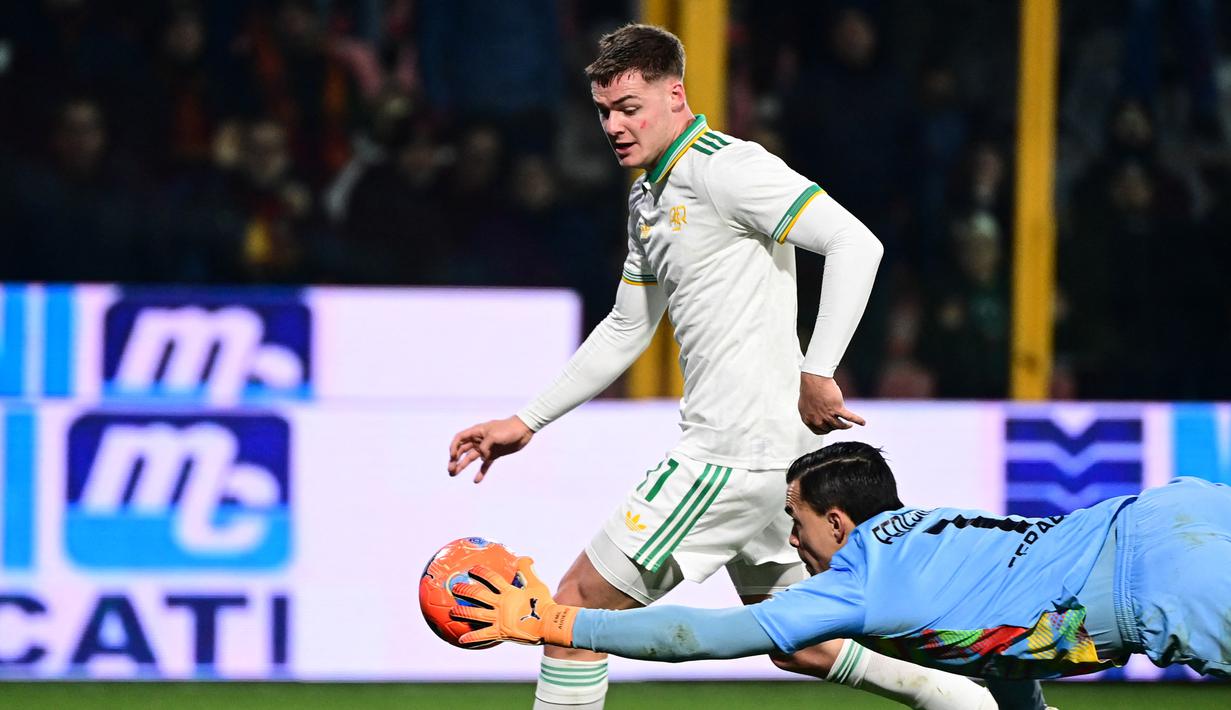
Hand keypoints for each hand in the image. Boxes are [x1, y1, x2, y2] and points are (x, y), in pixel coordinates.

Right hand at [448, 416, 533, 482]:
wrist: (523, 430)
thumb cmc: (508, 429)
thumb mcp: (494, 436)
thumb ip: (485, 446)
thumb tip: (482, 458)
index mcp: (477, 431)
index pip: (460, 438)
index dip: (454, 447)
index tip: (453, 457)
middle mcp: (479, 440)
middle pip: (462, 450)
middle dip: (455, 460)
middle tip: (450, 470)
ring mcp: (486, 448)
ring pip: (470, 458)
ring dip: (462, 466)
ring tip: (454, 474)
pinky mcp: (494, 454)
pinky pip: (485, 464)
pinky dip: (481, 472)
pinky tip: (476, 480)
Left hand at [450, 557, 577, 646]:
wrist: (549, 624)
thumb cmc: (544, 604)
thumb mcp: (537, 584)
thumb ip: (528, 571)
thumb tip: (525, 557)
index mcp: (509, 592)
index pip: (491, 578)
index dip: (481, 572)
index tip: (472, 569)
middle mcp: (501, 604)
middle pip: (478, 595)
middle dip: (464, 590)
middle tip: (454, 587)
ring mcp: (499, 619)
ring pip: (476, 615)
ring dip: (462, 612)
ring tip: (452, 611)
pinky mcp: (500, 632)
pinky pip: (483, 635)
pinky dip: (472, 637)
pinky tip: (461, 640)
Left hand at [798, 373, 864, 433]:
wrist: (814, 379)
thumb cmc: (809, 388)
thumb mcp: (805, 404)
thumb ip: (811, 413)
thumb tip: (816, 418)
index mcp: (808, 419)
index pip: (819, 431)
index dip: (826, 430)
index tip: (831, 428)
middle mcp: (817, 419)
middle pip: (830, 428)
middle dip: (835, 427)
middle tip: (840, 424)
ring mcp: (827, 415)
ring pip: (839, 426)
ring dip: (846, 426)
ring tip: (849, 425)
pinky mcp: (837, 408)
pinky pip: (849, 417)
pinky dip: (857, 420)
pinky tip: (863, 423)